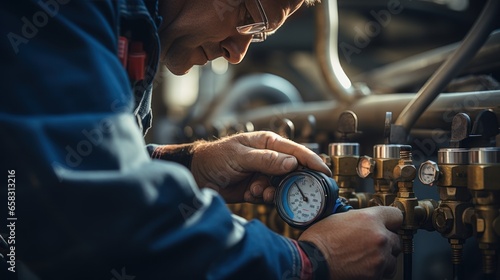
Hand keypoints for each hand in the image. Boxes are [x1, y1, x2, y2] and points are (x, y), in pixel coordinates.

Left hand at [190, 131, 330, 202]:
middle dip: (289, 183)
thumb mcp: (240, 156)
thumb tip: (292, 163)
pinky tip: (251, 194)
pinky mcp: (258, 189)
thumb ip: (266, 160)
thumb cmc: (216, 158)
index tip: (325, 173)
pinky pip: (270, 196)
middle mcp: (270, 158)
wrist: (197, 176)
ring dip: (272, 192)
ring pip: (281, 186)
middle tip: (282, 190)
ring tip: (256, 191)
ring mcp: (264, 174)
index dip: (312, 161)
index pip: (296, 151)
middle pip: (293, 171)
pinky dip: (262, 198)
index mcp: (268, 143)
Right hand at [299, 206, 402, 279]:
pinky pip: (386, 271)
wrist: (313, 261)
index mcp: (369, 218)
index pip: (396, 216)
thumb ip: (360, 218)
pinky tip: (363, 265)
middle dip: (385, 241)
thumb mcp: (340, 218)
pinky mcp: (376, 273)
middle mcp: (379, 236)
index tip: (389, 225)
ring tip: (365, 256)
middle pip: (396, 238)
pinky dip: (378, 270)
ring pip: (392, 257)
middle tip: (369, 244)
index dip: (390, 221)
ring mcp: (379, 257)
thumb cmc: (320, 240)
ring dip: (383, 257)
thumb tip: (368, 222)